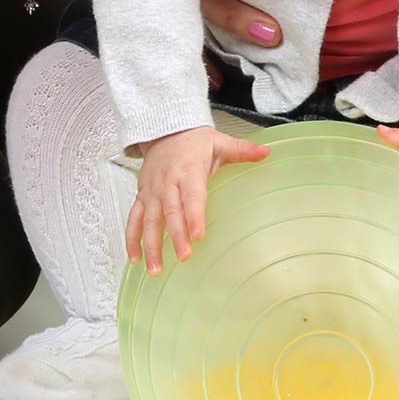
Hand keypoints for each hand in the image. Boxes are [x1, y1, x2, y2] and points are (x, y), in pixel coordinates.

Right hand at [125, 126, 270, 273]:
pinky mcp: (143, 197)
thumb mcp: (219, 142)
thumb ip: (241, 150)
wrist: (163, 132)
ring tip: (156, 268)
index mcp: (188, 170)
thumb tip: (265, 152)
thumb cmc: (192, 141)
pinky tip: (135, 258)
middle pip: (170, 211)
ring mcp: (153, 191)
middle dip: (175, 235)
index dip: (194, 215)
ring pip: (149, 219)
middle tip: (184, 256)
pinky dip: (132, 239)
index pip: (192, 195)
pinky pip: (134, 219)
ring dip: (151, 244)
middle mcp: (167, 183)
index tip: (198, 235)